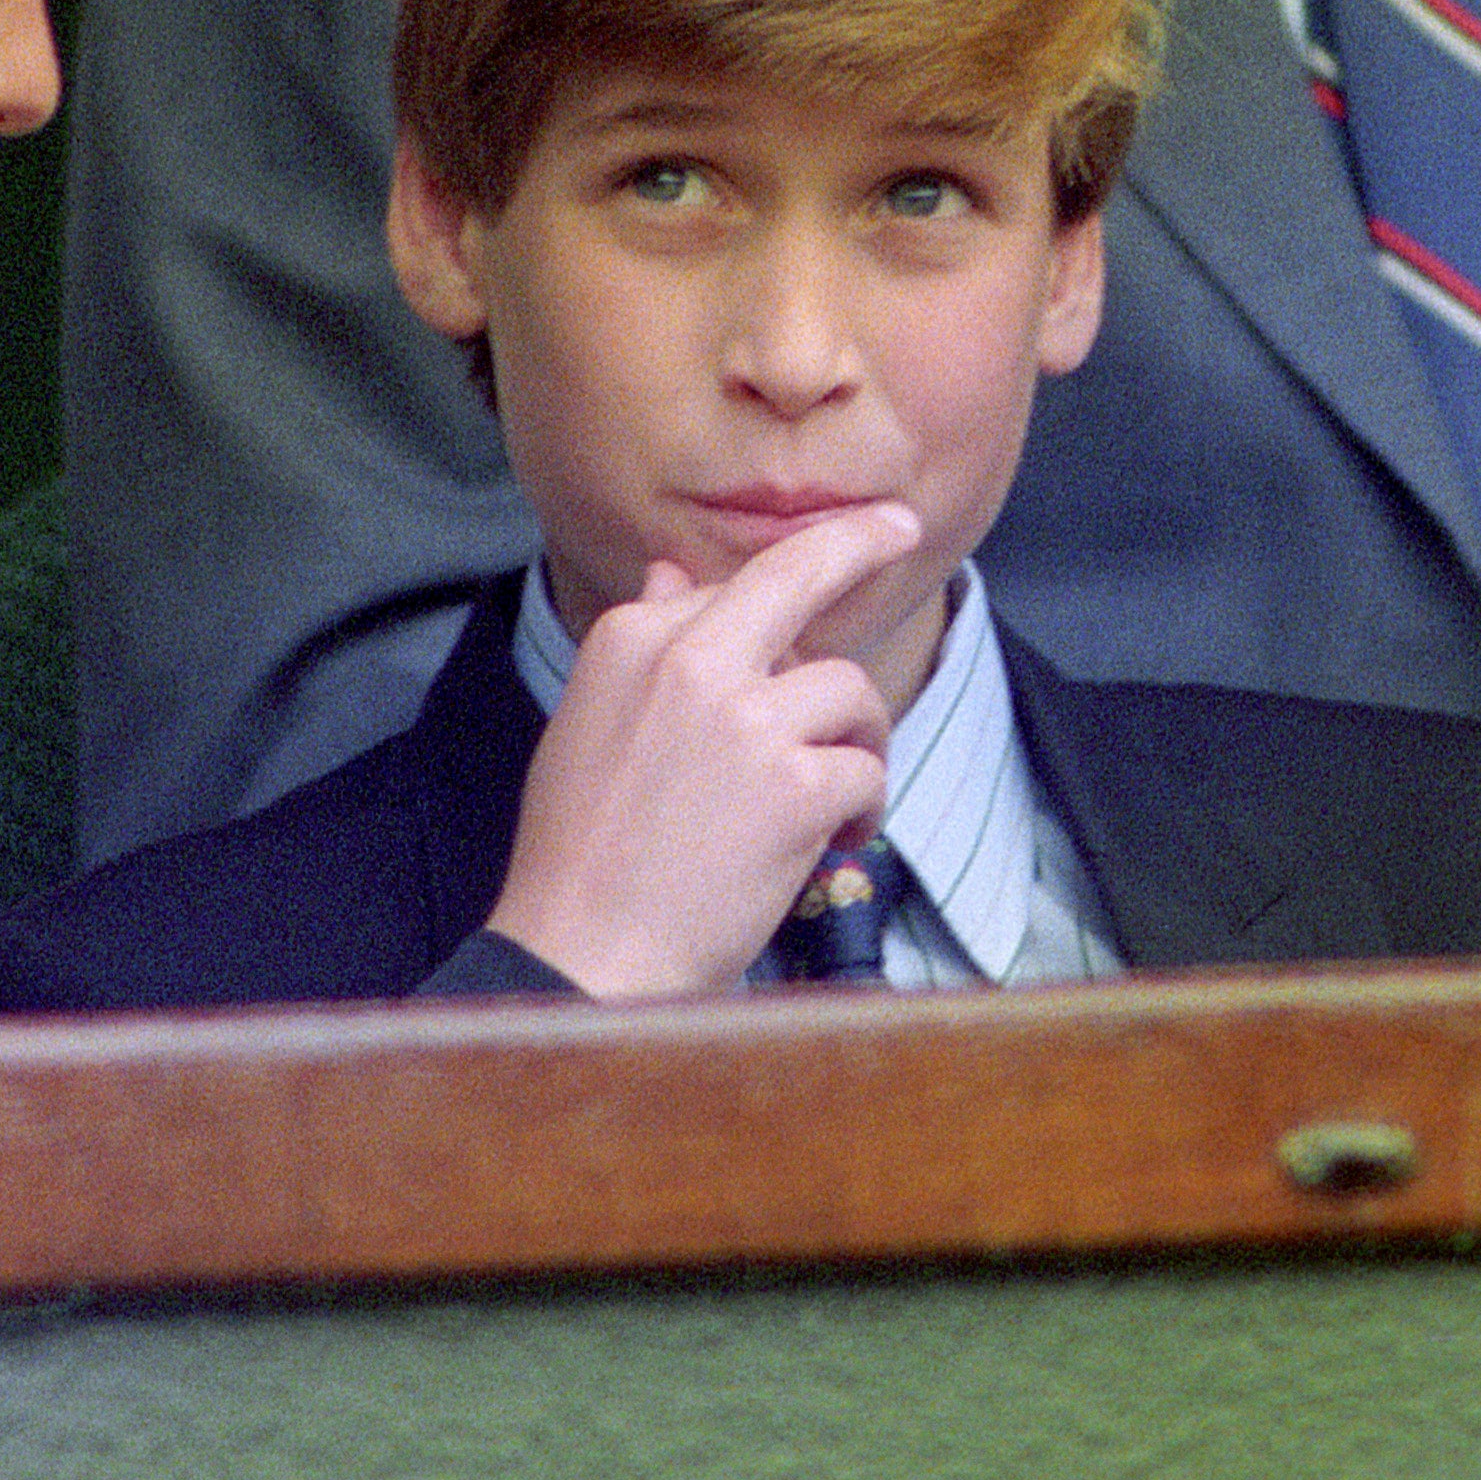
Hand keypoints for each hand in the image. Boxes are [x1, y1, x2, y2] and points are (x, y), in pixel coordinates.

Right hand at [480, 503, 921, 1002]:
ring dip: (858, 742)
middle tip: (899, 528)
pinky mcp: (795, 785)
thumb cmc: (582, 852)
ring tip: (831, 799)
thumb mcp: (592, 724)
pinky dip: (860, 810)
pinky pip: (865, 771)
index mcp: (631, 640)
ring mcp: (746, 719)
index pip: (735, 583)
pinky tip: (830, 842)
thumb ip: (646, 645)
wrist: (583, 951)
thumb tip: (676, 573)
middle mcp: (689, 660)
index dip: (799, 563)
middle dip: (859, 541)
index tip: (849, 533)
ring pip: (850, 690)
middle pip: (799, 573)